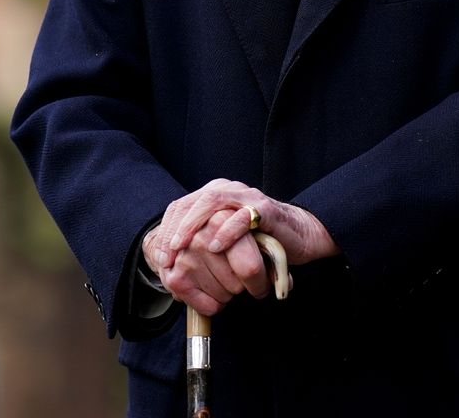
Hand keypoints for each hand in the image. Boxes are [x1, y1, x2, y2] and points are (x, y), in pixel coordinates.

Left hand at [143, 180, 338, 315]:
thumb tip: (171, 267)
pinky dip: (226, 230)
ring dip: (193, 225)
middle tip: (167, 254)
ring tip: (183, 247)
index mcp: (215, 196)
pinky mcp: (265, 208)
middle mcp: (228, 190)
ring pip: (213, 200)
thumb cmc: (259, 241)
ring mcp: (247, 196)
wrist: (298, 235)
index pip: (180, 207)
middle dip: (175, 228)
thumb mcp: (225, 241)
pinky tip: (216, 246)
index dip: (166, 230)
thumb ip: (202, 243)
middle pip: (192, 201)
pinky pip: (242, 215)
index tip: (160, 257)